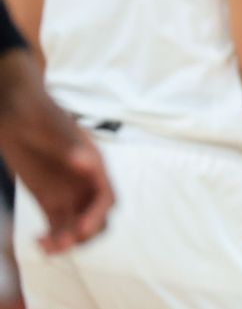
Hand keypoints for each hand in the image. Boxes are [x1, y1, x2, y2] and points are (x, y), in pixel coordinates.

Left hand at [0, 89, 113, 253]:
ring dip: (67, 241)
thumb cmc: (38, 114)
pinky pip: (57, 225)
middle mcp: (85, 182)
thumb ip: (71, 147)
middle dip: (84, 233)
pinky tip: (38, 242)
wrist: (16, 111)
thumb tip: (87, 163)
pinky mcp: (50, 199)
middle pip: (97, 217)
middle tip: (63, 242)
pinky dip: (52, 238)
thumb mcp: (54, 128)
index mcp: (94, 166)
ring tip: (46, 248)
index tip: (81, 229)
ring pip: (77, 226)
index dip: (97, 216)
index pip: (106, 198)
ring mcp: (68, 192)